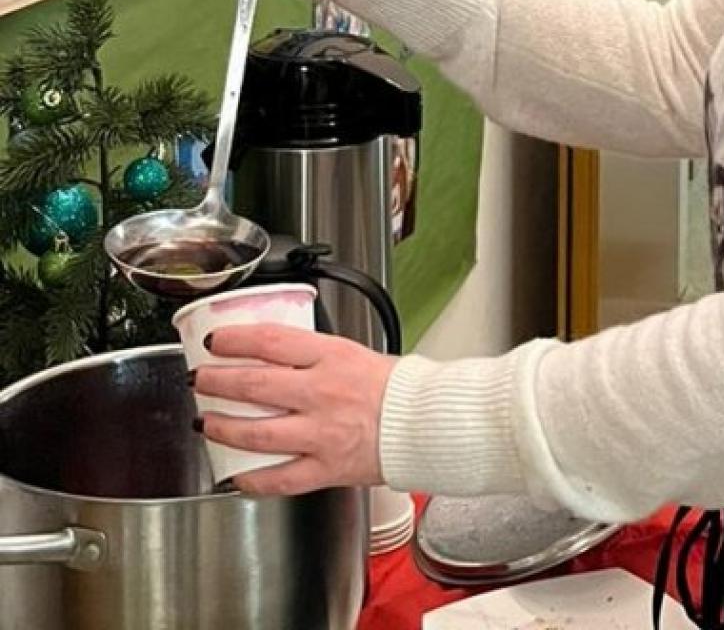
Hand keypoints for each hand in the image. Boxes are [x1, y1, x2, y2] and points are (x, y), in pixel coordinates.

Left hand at [194, 325, 396, 495]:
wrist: (427, 421)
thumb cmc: (398, 387)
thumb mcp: (355, 353)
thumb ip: (316, 355)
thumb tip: (277, 351)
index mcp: (333, 357)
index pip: (271, 341)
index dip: (234, 339)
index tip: (215, 341)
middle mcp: (322, 393)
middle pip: (254, 384)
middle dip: (216, 381)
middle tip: (199, 379)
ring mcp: (322, 433)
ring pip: (256, 433)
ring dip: (222, 427)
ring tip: (206, 421)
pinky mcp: (326, 467)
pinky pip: (279, 478)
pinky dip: (251, 480)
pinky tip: (235, 476)